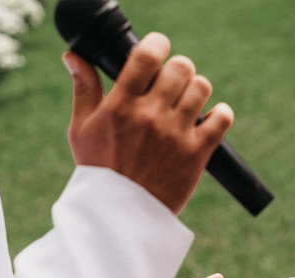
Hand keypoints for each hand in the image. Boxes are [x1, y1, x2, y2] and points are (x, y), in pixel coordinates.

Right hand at [63, 34, 234, 213]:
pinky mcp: (196, 154)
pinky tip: (211, 118)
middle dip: (177, 70)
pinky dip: (221, 114)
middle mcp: (149, 116)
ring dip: (197, 89)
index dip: (157, 44)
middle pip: (179, 67)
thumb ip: (83, 89)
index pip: (146, 55)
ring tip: (188, 102)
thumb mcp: (82, 129)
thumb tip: (73, 56)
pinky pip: (221, 119)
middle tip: (172, 83)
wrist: (120, 217)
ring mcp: (175, 135)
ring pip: (201, 87)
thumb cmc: (99, 171)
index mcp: (120, 106)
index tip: (158, 48)